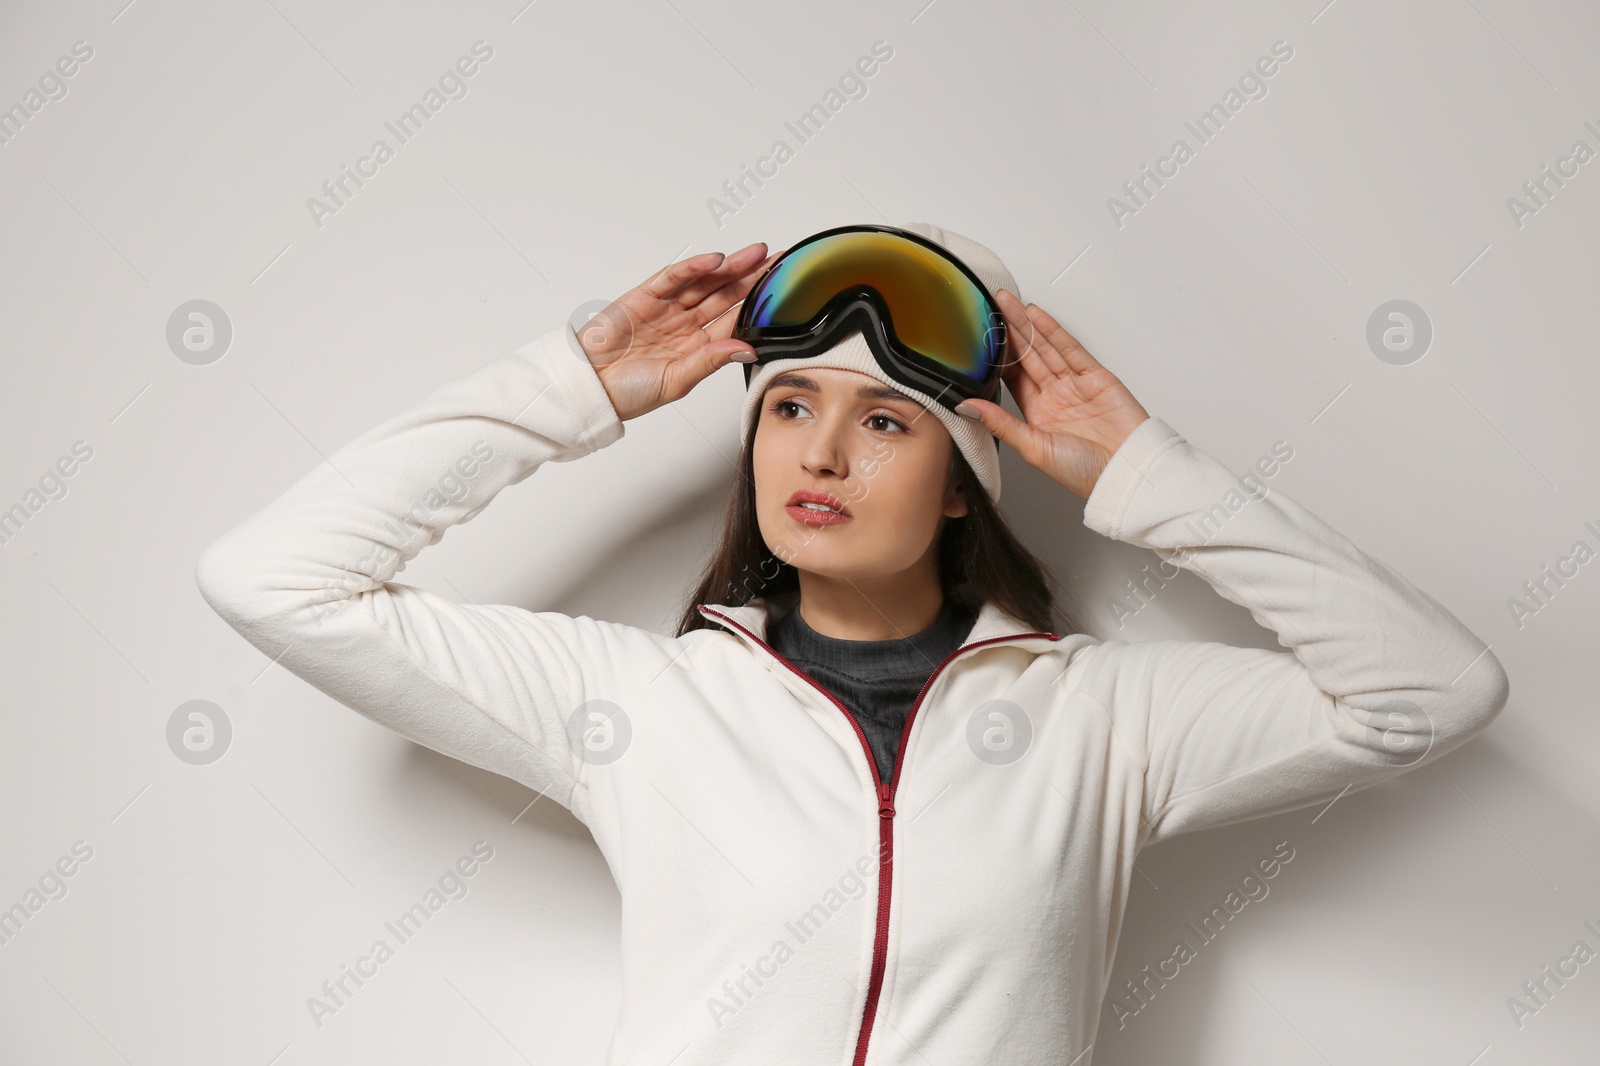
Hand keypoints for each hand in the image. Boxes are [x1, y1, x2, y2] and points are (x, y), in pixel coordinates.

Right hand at [576, 242, 780, 421]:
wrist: (589, 388)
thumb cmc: (628, 393)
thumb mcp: (677, 382)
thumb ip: (710, 362)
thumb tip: (746, 348)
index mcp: (698, 348)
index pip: (735, 320)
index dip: (758, 305)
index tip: (783, 292)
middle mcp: (686, 325)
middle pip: (725, 295)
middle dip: (751, 278)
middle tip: (778, 262)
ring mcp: (667, 308)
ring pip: (704, 282)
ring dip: (730, 268)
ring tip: (756, 255)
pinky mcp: (645, 296)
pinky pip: (673, 278)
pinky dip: (693, 267)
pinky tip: (715, 260)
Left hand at [953, 290, 1150, 499]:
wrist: (1127, 470)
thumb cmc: (1086, 472)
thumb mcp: (1033, 448)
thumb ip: (1000, 423)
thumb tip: (968, 407)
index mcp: (1038, 415)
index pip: (1012, 378)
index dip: (997, 358)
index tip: (980, 339)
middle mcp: (1055, 397)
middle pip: (1027, 357)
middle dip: (1010, 333)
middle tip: (991, 308)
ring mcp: (1075, 385)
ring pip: (1046, 348)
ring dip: (1027, 326)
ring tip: (1008, 304)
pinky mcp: (1096, 377)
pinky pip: (1071, 349)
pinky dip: (1053, 331)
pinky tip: (1036, 316)